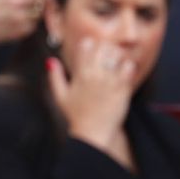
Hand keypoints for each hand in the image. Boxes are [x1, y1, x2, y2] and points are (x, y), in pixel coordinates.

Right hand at [48, 37, 138, 155]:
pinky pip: (129, 68)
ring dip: (118, 56)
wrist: (92, 134)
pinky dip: (128, 67)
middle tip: (108, 57)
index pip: (87, 45)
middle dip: (106, 48)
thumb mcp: (61, 97)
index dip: (91, 44)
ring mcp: (109, 81)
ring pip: (117, 54)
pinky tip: (126, 73)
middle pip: (104, 46)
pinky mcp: (122, 89)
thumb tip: (50, 61)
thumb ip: (55, 77)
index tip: (94, 50)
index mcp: (80, 74)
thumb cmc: (76, 116)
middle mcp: (94, 75)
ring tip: (117, 63)